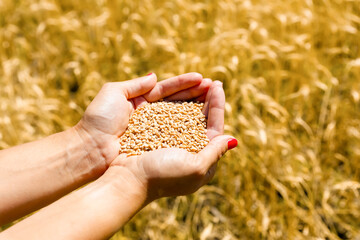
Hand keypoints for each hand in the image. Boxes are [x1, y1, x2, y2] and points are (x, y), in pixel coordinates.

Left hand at [75, 73, 211, 167]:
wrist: (90, 149)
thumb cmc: (99, 120)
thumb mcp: (113, 93)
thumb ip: (135, 84)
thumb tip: (154, 77)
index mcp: (139, 100)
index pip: (166, 88)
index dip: (184, 83)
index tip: (202, 78)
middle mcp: (149, 114)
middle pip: (176, 101)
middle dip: (195, 93)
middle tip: (214, 87)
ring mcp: (153, 130)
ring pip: (179, 115)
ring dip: (196, 106)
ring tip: (213, 98)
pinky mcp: (155, 143)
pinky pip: (175, 132)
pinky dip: (189, 125)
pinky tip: (203, 120)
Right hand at [110, 81, 236, 201]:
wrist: (128, 180)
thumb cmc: (163, 176)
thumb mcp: (196, 168)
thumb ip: (215, 153)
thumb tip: (233, 140)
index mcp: (201, 159)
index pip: (215, 128)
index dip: (218, 107)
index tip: (218, 86)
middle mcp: (188, 150)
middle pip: (202, 120)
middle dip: (208, 100)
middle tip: (212, 81)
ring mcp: (171, 142)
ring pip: (186, 115)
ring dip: (193, 98)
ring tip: (199, 81)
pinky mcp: (155, 136)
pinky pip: (169, 116)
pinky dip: (176, 102)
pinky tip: (180, 92)